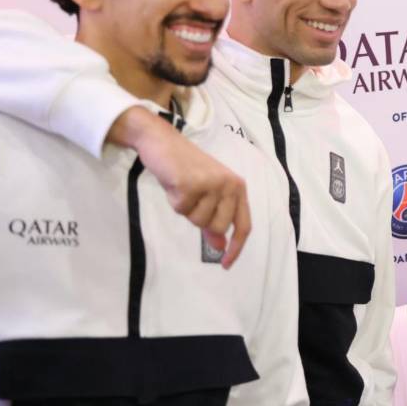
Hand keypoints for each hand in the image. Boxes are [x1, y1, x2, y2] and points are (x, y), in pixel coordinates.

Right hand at [109, 106, 250, 267]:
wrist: (162, 142)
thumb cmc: (186, 169)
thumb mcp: (206, 194)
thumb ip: (215, 219)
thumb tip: (221, 247)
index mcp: (238, 187)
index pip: (244, 225)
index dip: (237, 247)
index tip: (226, 264)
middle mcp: (230, 185)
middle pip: (218, 227)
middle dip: (201, 221)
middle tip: (191, 199)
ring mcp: (211, 184)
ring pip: (198, 221)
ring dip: (186, 209)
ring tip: (183, 188)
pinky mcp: (191, 184)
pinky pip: (181, 209)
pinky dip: (174, 201)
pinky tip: (174, 184)